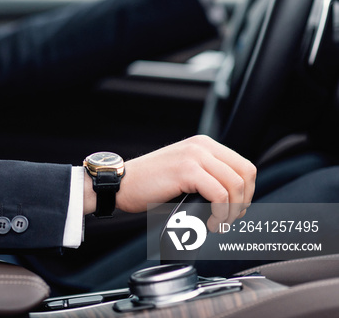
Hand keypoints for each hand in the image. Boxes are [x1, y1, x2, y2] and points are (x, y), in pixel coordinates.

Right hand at [84, 135, 255, 230]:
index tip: (236, 210)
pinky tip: (209, 223)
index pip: (244, 166)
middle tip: (229, 219)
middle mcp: (201, 146)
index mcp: (203, 145)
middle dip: (244, 202)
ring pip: (235, 185)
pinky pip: (220, 195)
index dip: (247, 193)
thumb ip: (206, 176)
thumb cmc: (147, 184)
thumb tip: (233, 199)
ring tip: (217, 223)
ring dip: (232, 212)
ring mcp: (194, 156)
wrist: (120, 184)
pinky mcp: (186, 170)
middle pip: (246, 174)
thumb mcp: (183, 172)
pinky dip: (220, 214)